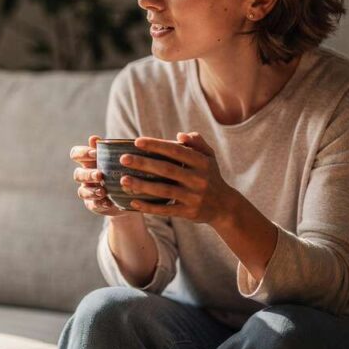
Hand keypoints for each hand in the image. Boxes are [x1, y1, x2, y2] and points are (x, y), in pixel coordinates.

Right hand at [70, 135, 130, 216]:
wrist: (130, 194)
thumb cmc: (122, 170)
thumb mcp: (118, 160)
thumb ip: (106, 149)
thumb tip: (93, 138)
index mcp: (89, 162)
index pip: (75, 154)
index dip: (82, 154)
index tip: (94, 154)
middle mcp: (85, 176)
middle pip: (77, 174)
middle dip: (88, 174)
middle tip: (100, 175)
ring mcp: (88, 191)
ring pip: (82, 191)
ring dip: (92, 191)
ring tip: (103, 191)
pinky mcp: (93, 204)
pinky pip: (92, 205)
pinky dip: (100, 203)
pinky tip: (108, 203)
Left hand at [120, 132, 236, 225]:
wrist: (225, 206)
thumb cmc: (210, 176)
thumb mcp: (209, 157)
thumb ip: (197, 142)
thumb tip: (180, 135)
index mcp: (201, 162)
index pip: (176, 151)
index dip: (156, 146)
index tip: (136, 142)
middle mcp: (198, 179)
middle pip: (166, 170)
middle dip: (143, 163)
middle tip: (123, 159)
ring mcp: (193, 197)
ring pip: (163, 191)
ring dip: (141, 186)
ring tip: (123, 180)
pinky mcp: (188, 212)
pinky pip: (165, 210)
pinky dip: (148, 207)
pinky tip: (133, 203)